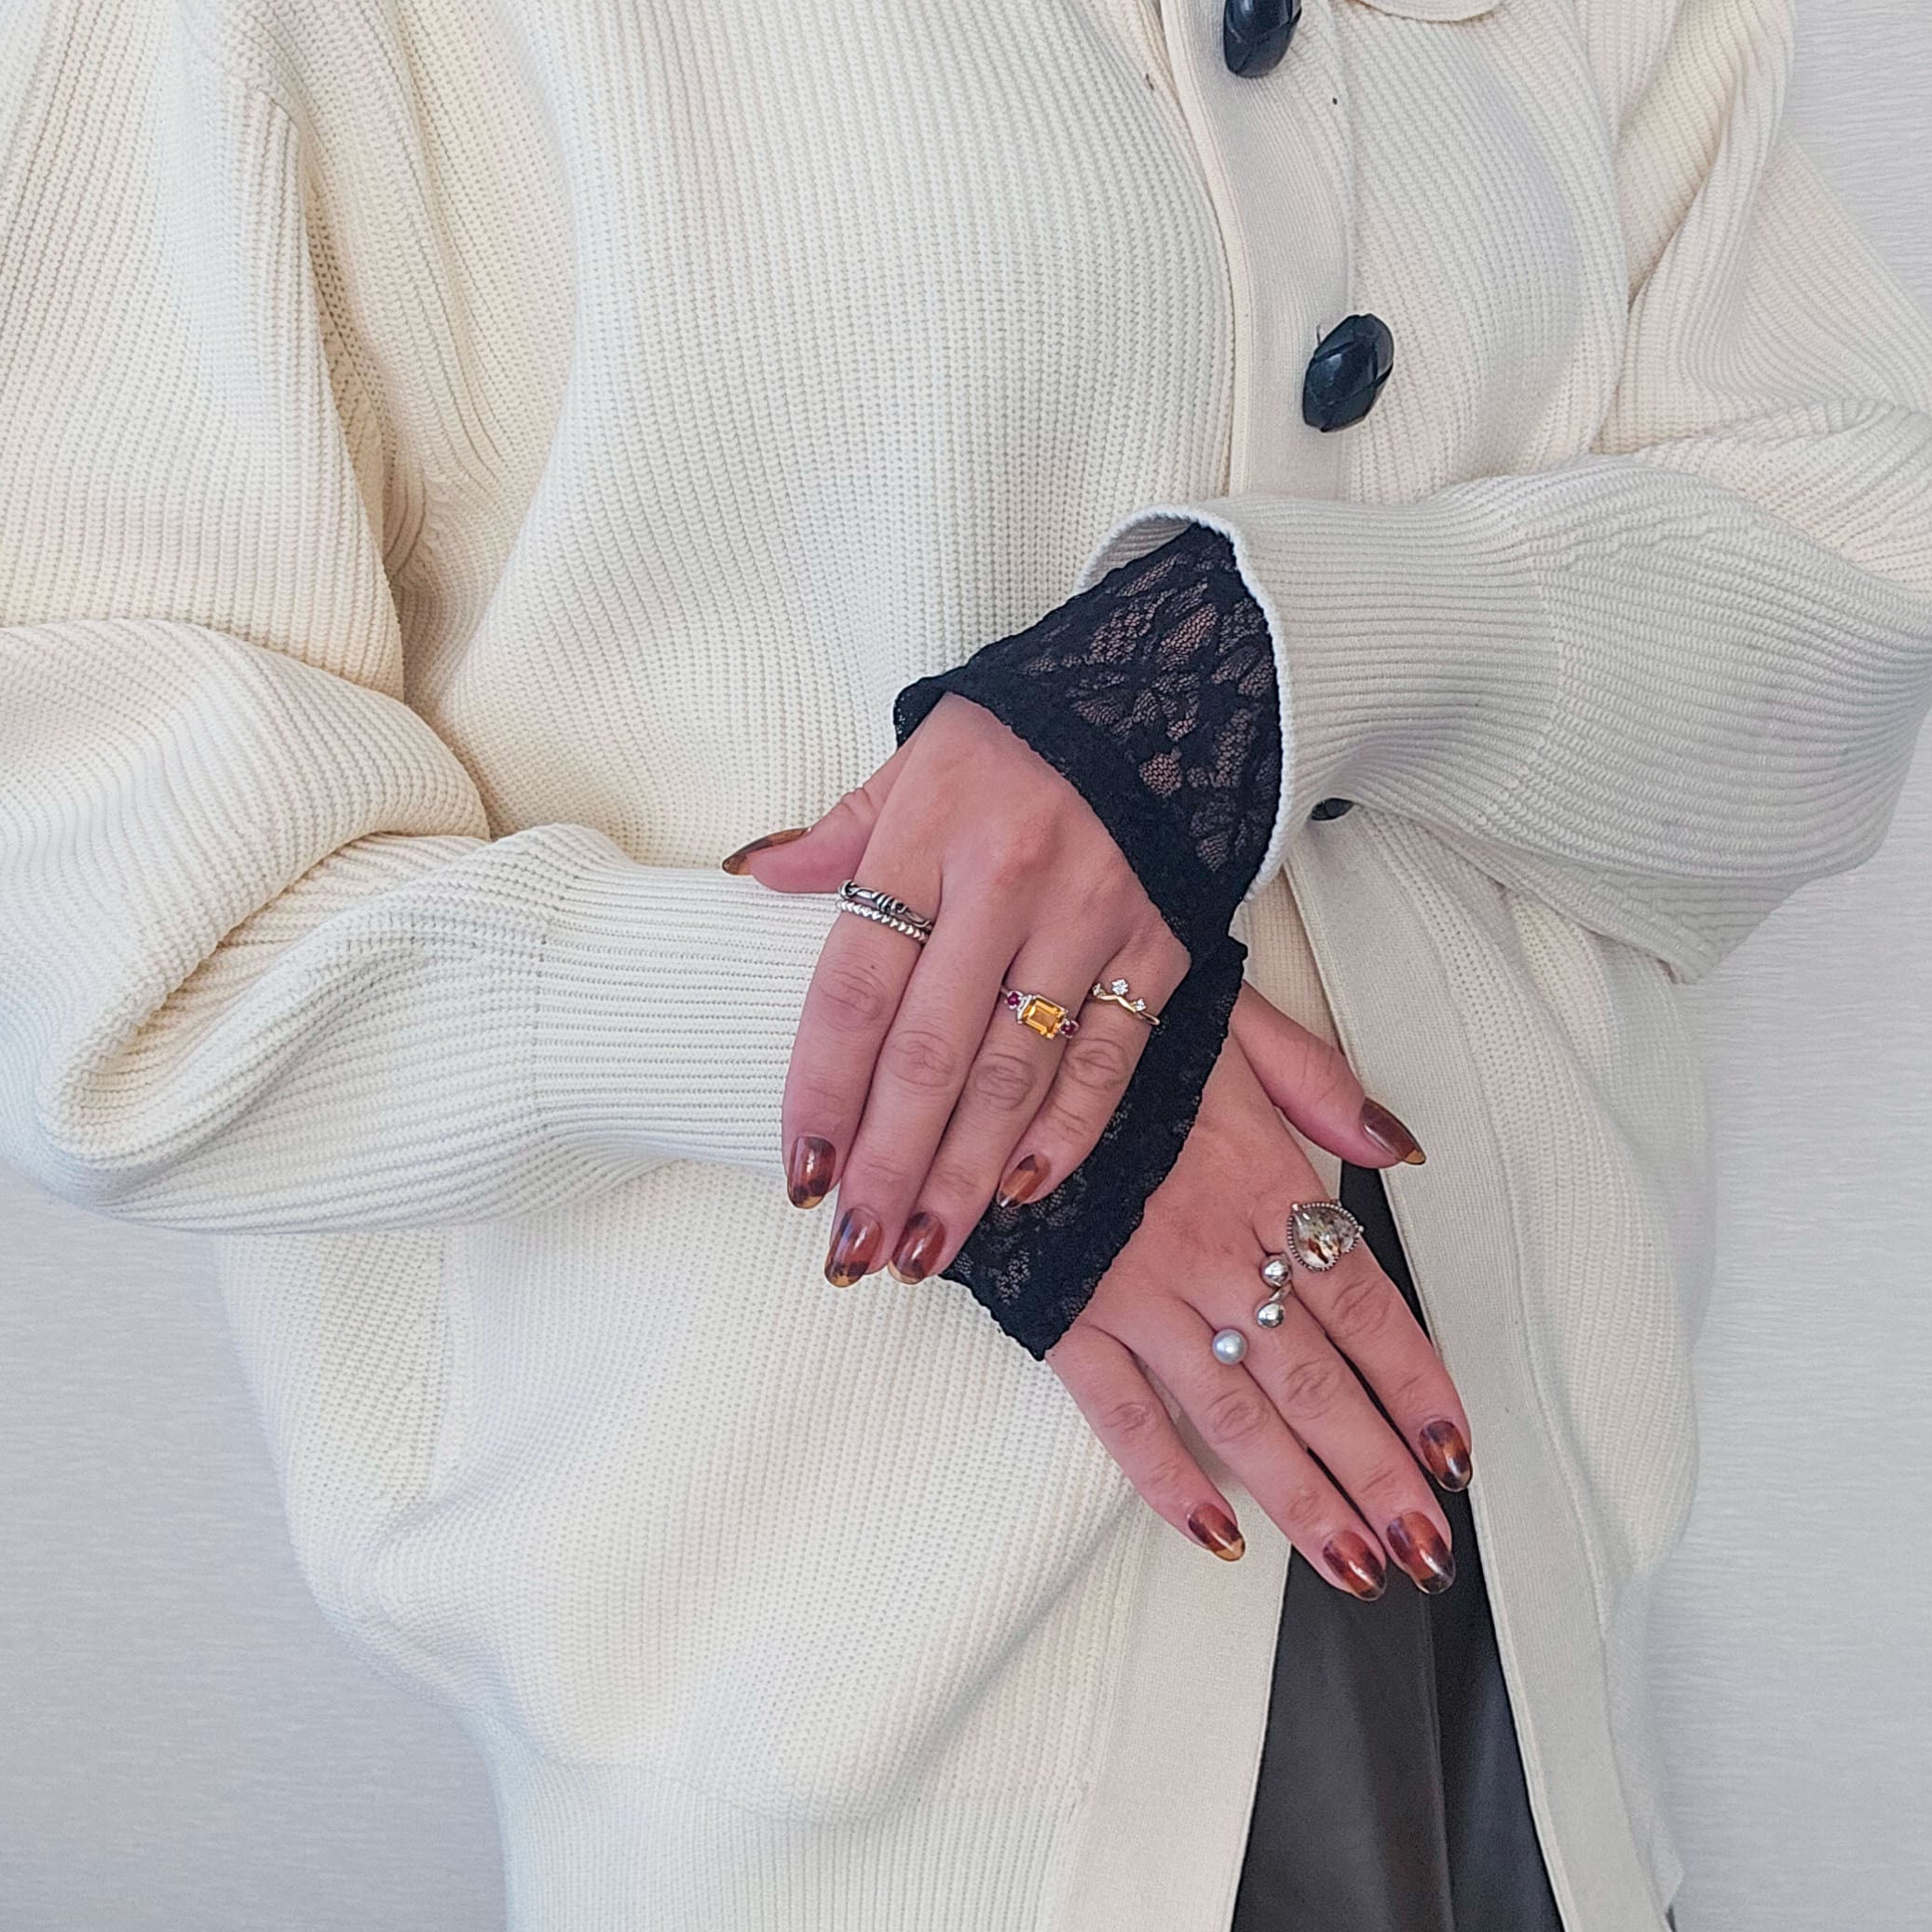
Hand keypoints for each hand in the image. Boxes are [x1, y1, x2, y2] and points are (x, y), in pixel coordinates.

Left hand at [733, 695, 1190, 1283]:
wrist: (1173, 681)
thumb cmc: (1025, 729)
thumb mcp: (918, 755)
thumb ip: (842, 830)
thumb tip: (758, 878)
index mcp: (928, 832)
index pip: (855, 986)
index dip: (822, 1088)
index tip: (800, 1170)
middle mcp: (1006, 881)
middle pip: (931, 1049)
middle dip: (888, 1163)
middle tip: (854, 1251)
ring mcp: (1090, 916)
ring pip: (1016, 1071)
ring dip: (967, 1172)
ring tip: (924, 1248)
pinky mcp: (1162, 942)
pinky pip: (1110, 1054)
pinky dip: (1070, 1128)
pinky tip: (1026, 1188)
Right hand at [1047, 1018, 1474, 1599]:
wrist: (992, 1033)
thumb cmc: (1113, 1027)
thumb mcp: (1236, 1025)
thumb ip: (1322, 1087)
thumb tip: (1399, 1151)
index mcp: (1263, 1180)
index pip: (1364, 1304)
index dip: (1417, 1384)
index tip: (1456, 1450)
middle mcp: (1213, 1251)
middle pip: (1317, 1380)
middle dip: (1379, 1472)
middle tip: (1427, 1547)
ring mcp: (1138, 1292)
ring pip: (1239, 1415)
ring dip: (1304, 1499)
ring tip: (1355, 1564)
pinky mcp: (1066, 1316)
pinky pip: (1124, 1415)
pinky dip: (1170, 1480)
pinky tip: (1218, 1534)